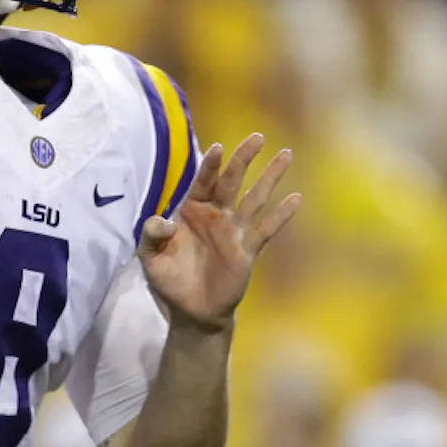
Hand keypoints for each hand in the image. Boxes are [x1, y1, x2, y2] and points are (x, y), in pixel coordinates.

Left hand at [138, 134, 300, 333]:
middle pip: (232, 181)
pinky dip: (281, 215)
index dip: (211, 166)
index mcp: (191, 210)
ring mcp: (233, 231)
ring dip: (270, 177)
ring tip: (286, 154)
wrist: (190, 310)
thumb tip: (165, 221)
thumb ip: (152, 235)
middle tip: (258, 136)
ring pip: (255, 198)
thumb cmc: (169, 278)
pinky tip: (296, 198)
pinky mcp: (247, 251)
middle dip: (244, 158)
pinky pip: (266, 230)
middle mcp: (215, 215)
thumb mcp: (150, 256)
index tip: (219, 148)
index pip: (203, 181)